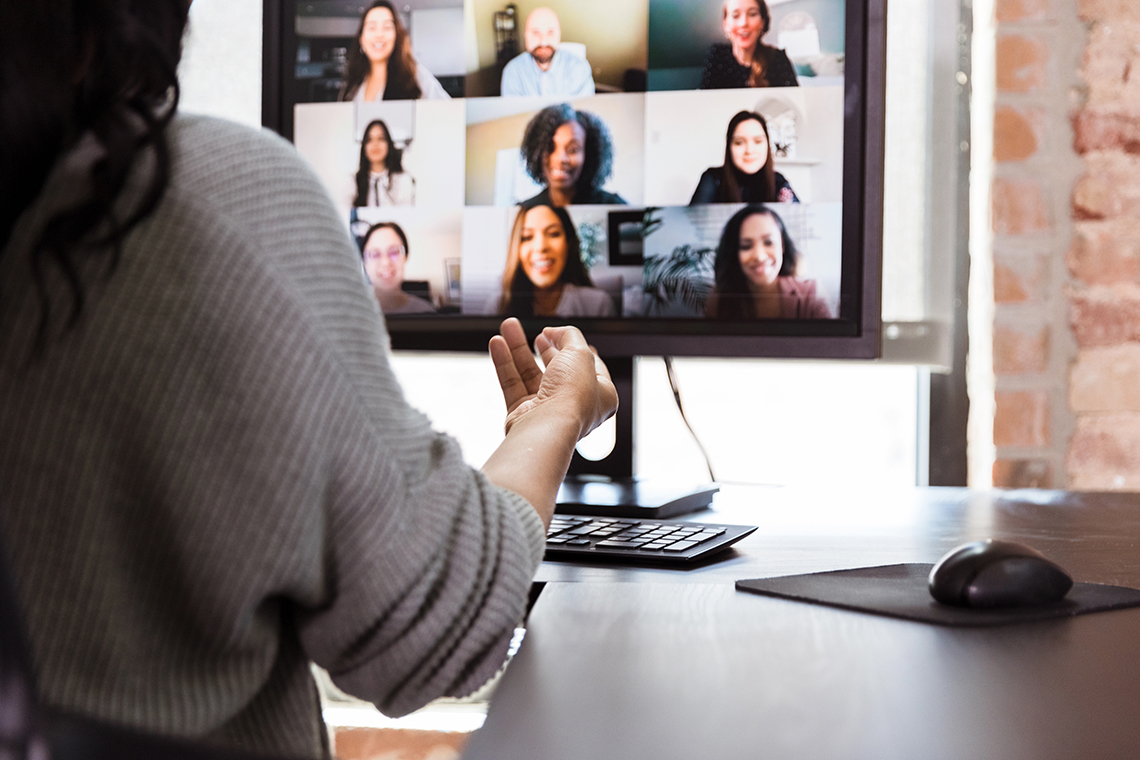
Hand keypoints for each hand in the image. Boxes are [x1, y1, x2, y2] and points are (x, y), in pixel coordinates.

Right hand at [488, 318, 616, 439]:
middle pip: (557, 368)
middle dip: (543, 346)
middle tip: (535, 333)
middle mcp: (575, 405)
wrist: (547, 426)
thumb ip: (569, 336)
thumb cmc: (572, 397)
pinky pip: (513, 384)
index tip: (560, 335)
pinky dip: (505, 363)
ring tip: (507, 328)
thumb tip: (554, 333)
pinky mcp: (523, 415)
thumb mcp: (580, 353)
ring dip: (518, 349)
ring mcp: (548, 411)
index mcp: (601, 395)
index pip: (590, 366)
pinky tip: (497, 344)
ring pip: (530, 374)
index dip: (575, 348)